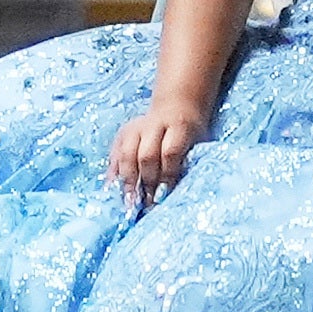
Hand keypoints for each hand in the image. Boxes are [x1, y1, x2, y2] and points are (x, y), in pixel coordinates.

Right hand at [110, 92, 211, 209]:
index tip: (165, 195)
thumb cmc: (190, 134)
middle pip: (146, 155)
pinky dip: (114, 175)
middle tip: (147, 203)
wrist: (176, 108)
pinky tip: (115, 191)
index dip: (167, 175)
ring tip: (130, 201)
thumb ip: (188, 162)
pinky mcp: (122, 134)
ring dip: (128, 181)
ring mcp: (135, 129)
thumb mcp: (198, 143)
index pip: (170, 152)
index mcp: (179, 125)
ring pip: (127, 155)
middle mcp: (154, 125)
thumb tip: (176, 194)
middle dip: (147, 182)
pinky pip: (115, 156)